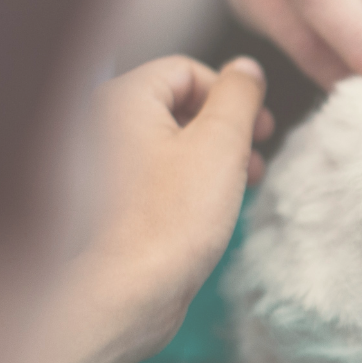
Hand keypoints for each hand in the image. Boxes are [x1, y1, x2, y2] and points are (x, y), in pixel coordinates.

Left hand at [0, 56, 272, 362]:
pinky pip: (159, 174)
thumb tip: (246, 69)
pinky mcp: (113, 202)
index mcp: (122, 100)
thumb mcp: (221, 143)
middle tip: (256, 154)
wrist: (128, 293)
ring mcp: (104, 165)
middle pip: (178, 104)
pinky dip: (192, 181)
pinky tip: (215, 208)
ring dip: (215, 156)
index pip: (185, 70)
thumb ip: (239, 96)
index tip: (258, 126)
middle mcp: (103, 125)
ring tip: (244, 184)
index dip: (230, 93)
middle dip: (227, 128)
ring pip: (171, 141)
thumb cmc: (171, 219)